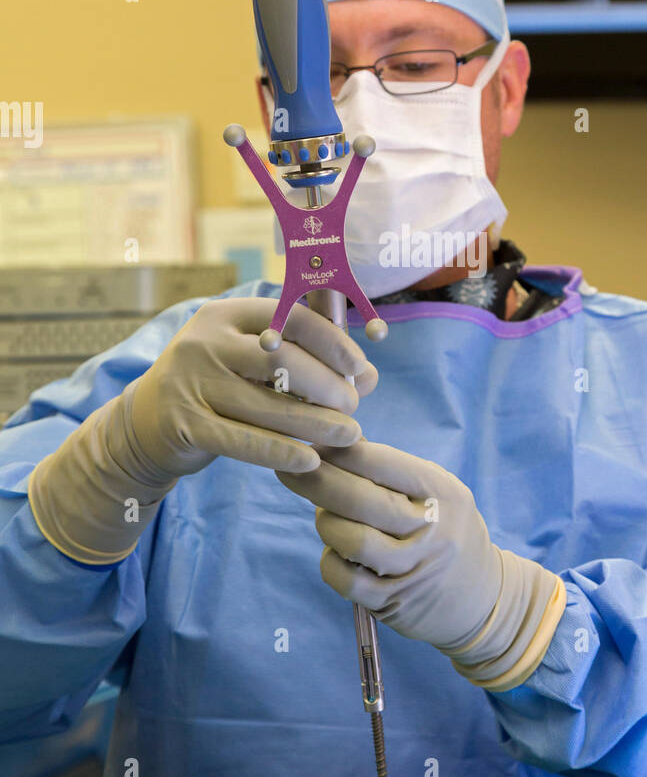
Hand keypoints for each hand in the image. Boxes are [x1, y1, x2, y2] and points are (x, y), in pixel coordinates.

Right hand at [28, 297, 377, 565]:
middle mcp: (204, 342)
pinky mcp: (186, 425)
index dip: (331, 342)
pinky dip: (281, 452)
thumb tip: (370, 376)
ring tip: (349, 435)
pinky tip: (311, 461)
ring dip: (315, 423)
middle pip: (282, 360)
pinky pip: (243, 441)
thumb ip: (307, 362)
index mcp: (225, 315)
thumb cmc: (216, 387)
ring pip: (267, 405)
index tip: (360, 367)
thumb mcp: (252, 364)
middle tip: (354, 406)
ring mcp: (191, 383)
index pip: (289, 317)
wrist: (145, 424)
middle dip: (327, 385)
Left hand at [275, 440, 565, 689]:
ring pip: (351, 539)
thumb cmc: (447, 531)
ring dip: (326, 523)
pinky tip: (335, 551)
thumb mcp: (438, 494)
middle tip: (288, 468)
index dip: (340, 450)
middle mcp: (432, 530)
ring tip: (326, 515)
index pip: (382, 463)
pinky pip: (345, 578)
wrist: (483, 598)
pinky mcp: (394, 602)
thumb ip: (393, 473)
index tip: (311, 440)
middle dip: (316, 480)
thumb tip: (334, 444)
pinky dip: (329, 560)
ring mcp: (414, 570)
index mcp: (442, 493)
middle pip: (362, 500)